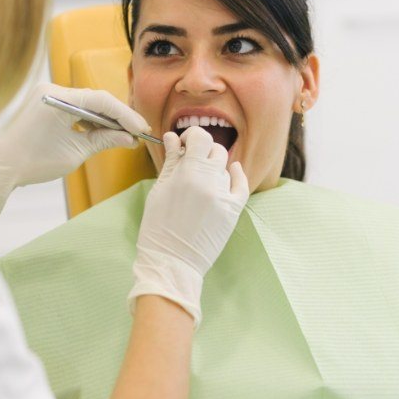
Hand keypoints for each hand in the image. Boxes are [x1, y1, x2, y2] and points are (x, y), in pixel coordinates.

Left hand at [0, 83, 149, 232]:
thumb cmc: (35, 162)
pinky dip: (89, 119)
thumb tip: (130, 139)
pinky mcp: (45, 102)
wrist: (2, 167)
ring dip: (104, 119)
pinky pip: (74, 107)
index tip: (142, 129)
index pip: (101, 101)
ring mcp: (46, 94)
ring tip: (124, 135)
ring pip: (86, 103)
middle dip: (117, 117)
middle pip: (95, 99)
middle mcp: (51, 90)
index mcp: (57, 98)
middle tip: (138, 132)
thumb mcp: (75, 152)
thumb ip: (105, 140)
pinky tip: (104, 132)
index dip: (125, 115)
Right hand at [128, 127, 248, 327]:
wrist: (171, 262)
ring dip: (212, 166)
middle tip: (189, 159)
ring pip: (224, 167)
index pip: (200, 137)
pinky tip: (232, 169)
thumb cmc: (157, 227)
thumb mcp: (159, 190)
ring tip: (199, 178)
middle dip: (201, 150)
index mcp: (188, 173)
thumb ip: (170, 161)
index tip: (183, 143)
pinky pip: (241, 185)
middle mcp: (209, 181)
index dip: (191, 136)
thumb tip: (172, 138)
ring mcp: (223, 196)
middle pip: (214, 149)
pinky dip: (237, 174)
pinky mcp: (233, 211)